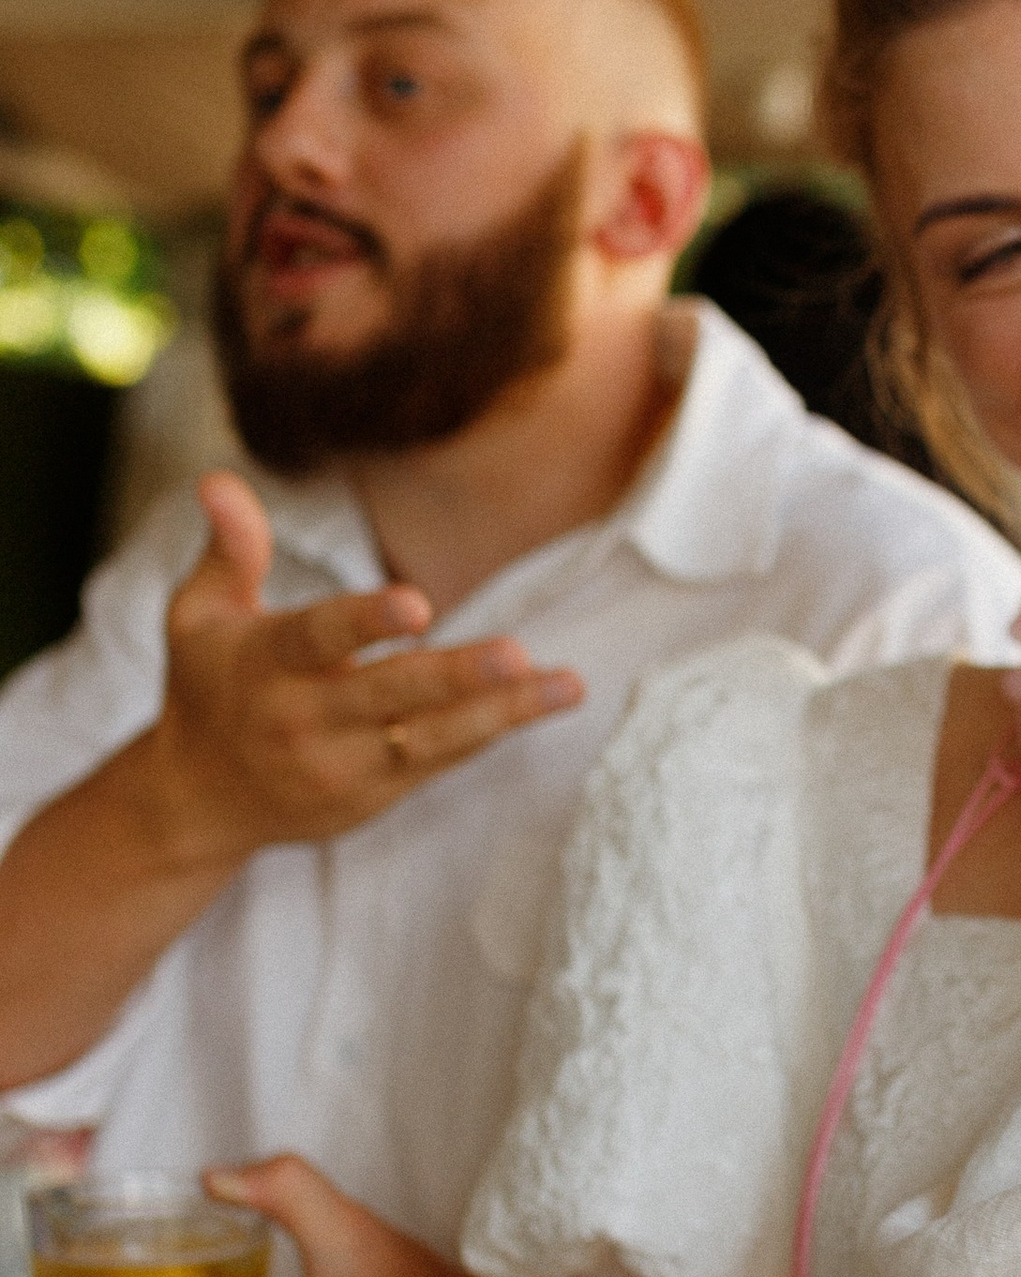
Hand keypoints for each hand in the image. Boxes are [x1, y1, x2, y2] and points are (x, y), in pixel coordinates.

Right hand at [143, 473, 582, 864]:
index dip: (365, 623)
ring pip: (431, 739)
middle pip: (389, 695)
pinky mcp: (376, 795)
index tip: (417, 605)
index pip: (318, 640)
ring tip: (565, 685)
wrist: (200, 799)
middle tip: (515, 653)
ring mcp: (343, 765)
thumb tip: (218, 478)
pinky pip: (442, 761)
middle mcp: (304, 720)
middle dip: (455, 677)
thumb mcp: (198, 614)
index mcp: (264, 666)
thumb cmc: (209, 685)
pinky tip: (546, 700)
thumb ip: (228, 549)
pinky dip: (493, 731)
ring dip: (502, 711)